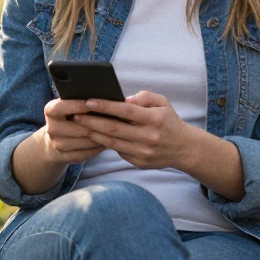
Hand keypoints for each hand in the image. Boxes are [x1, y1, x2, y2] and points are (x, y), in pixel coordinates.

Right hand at [37, 97, 106, 164]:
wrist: (57, 138)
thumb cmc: (70, 115)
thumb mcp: (69, 105)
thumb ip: (80, 100)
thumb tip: (101, 97)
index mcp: (50, 111)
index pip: (62, 107)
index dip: (79, 105)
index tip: (96, 102)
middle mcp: (51, 129)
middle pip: (78, 127)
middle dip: (96, 123)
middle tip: (113, 120)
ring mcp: (57, 145)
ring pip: (85, 141)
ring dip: (101, 136)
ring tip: (114, 131)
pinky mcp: (66, 157)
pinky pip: (87, 153)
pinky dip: (98, 147)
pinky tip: (107, 141)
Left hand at [71, 91, 195, 170]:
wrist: (184, 148)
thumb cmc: (168, 121)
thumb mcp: (163, 102)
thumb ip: (145, 97)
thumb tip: (125, 99)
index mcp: (155, 119)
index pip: (125, 111)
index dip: (105, 106)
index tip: (88, 101)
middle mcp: (149, 137)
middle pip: (114, 128)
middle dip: (92, 121)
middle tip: (76, 115)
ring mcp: (144, 152)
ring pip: (113, 142)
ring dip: (94, 134)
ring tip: (81, 125)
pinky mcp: (140, 163)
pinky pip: (118, 152)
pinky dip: (105, 144)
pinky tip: (95, 136)